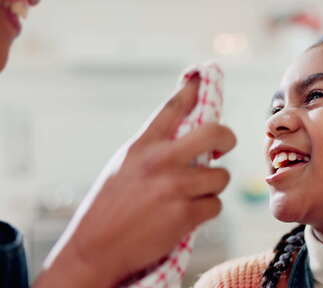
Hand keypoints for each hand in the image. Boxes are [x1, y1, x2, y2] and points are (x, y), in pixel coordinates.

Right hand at [34, 76, 235, 286]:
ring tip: (193, 195)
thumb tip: (188, 136)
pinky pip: (216, 205)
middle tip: (224, 145)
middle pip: (215, 132)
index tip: (202, 74)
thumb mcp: (123, 166)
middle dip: (227, 136)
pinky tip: (188, 216)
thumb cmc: (108, 208)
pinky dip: (206, 211)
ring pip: (221, 176)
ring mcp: (174, 187)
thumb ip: (153, 149)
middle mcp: (160, 161)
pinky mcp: (185, 215)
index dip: (192, 88)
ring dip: (212, 186)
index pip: (173, 108)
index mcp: (142, 146)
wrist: (93, 250)